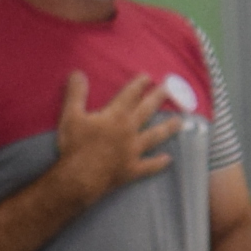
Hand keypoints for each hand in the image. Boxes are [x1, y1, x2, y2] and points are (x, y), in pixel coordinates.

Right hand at [47, 74, 176, 200]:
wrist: (79, 178)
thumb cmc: (75, 145)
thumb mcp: (70, 115)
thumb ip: (76, 93)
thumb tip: (77, 72)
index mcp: (116, 116)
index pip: (130, 95)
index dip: (139, 84)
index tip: (148, 76)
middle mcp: (129, 131)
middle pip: (146, 111)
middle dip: (158, 97)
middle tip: (171, 88)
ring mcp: (133, 151)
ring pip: (155, 136)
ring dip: (168, 128)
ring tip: (180, 121)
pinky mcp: (132, 169)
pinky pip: (149, 166)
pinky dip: (159, 163)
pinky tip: (168, 159)